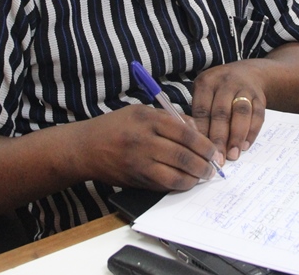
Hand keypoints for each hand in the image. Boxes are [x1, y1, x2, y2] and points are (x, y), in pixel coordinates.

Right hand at [80, 105, 219, 190]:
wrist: (85, 148)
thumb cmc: (115, 126)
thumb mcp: (140, 112)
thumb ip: (169, 118)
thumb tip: (196, 129)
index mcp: (147, 120)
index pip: (184, 133)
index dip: (203, 144)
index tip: (213, 150)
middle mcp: (143, 142)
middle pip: (183, 156)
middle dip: (203, 164)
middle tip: (212, 166)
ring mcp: (139, 163)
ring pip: (175, 175)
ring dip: (193, 178)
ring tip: (202, 176)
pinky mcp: (136, 180)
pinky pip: (163, 185)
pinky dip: (178, 185)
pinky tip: (185, 181)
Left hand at [191, 62, 265, 160]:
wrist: (248, 73)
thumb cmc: (218, 90)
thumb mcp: (204, 92)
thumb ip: (199, 113)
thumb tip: (196, 144)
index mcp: (206, 82)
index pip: (202, 109)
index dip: (201, 132)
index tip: (200, 151)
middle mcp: (225, 83)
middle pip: (221, 113)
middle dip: (219, 138)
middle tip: (217, 159)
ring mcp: (244, 88)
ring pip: (241, 113)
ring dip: (237, 136)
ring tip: (233, 155)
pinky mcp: (259, 97)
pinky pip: (257, 115)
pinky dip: (252, 132)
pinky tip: (245, 146)